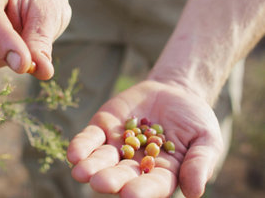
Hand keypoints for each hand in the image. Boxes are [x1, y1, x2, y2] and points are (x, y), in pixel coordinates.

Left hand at [67, 80, 222, 197]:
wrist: (175, 92)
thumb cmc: (195, 121)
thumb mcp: (207, 139)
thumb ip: (200, 163)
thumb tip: (195, 192)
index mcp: (162, 175)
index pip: (152, 186)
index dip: (142, 191)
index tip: (131, 194)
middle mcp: (135, 165)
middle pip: (122, 175)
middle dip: (111, 179)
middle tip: (100, 183)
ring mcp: (117, 147)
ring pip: (101, 159)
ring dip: (90, 166)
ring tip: (80, 172)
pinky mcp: (103, 128)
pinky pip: (89, 138)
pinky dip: (81, 145)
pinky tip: (73, 154)